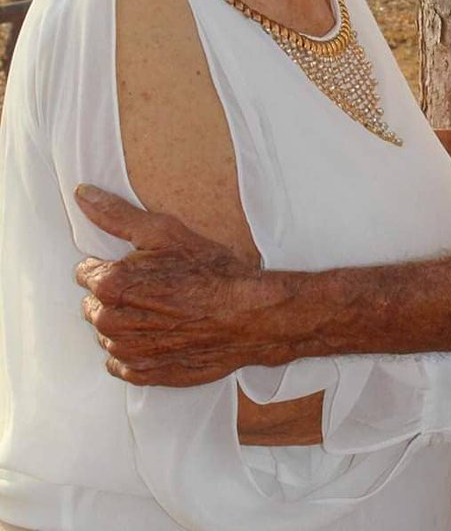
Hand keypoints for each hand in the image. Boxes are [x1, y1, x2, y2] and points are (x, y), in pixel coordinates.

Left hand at [74, 185, 292, 385]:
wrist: (248, 316)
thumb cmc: (211, 272)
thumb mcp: (166, 232)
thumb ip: (117, 216)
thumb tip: (84, 195)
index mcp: (111, 284)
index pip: (86, 272)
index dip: (112, 265)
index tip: (139, 265)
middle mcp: (111, 322)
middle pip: (94, 303)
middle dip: (117, 294)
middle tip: (155, 285)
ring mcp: (126, 352)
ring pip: (108, 332)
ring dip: (126, 321)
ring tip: (163, 310)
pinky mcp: (143, 374)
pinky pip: (121, 361)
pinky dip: (136, 349)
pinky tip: (162, 334)